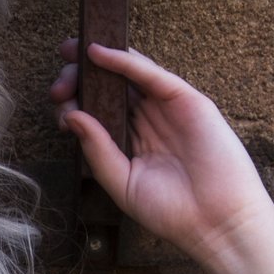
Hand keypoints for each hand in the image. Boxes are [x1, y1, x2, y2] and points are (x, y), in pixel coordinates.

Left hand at [49, 40, 273, 265]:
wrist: (216, 223)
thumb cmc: (172, 212)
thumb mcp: (122, 183)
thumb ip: (97, 151)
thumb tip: (71, 117)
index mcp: (130, 142)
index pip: (96, 112)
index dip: (73, 103)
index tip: (57, 104)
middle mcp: (147, 121)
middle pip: (108, 88)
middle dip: (78, 78)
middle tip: (59, 84)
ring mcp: (167, 109)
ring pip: (128, 73)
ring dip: (97, 61)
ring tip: (69, 51)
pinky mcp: (186, 100)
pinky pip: (151, 74)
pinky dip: (125, 61)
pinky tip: (99, 53)